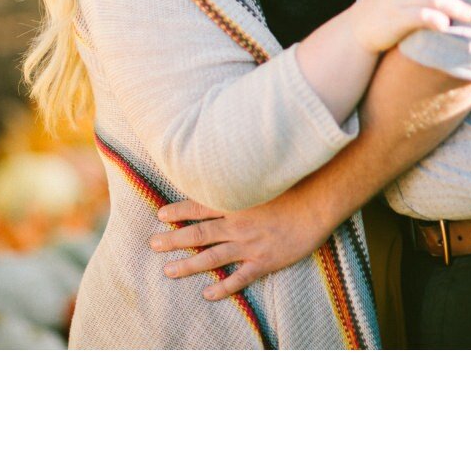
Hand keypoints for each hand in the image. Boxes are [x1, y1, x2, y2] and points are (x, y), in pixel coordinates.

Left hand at [150, 195, 332, 299]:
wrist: (317, 203)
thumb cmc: (291, 187)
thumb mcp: (259, 178)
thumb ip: (239, 181)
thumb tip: (221, 175)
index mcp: (235, 202)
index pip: (199, 206)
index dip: (178, 211)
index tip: (160, 215)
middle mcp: (237, 224)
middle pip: (199, 233)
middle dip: (174, 240)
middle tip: (153, 244)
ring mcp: (250, 244)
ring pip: (213, 256)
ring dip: (189, 264)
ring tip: (169, 271)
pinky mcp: (265, 261)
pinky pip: (240, 278)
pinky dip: (223, 287)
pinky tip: (207, 294)